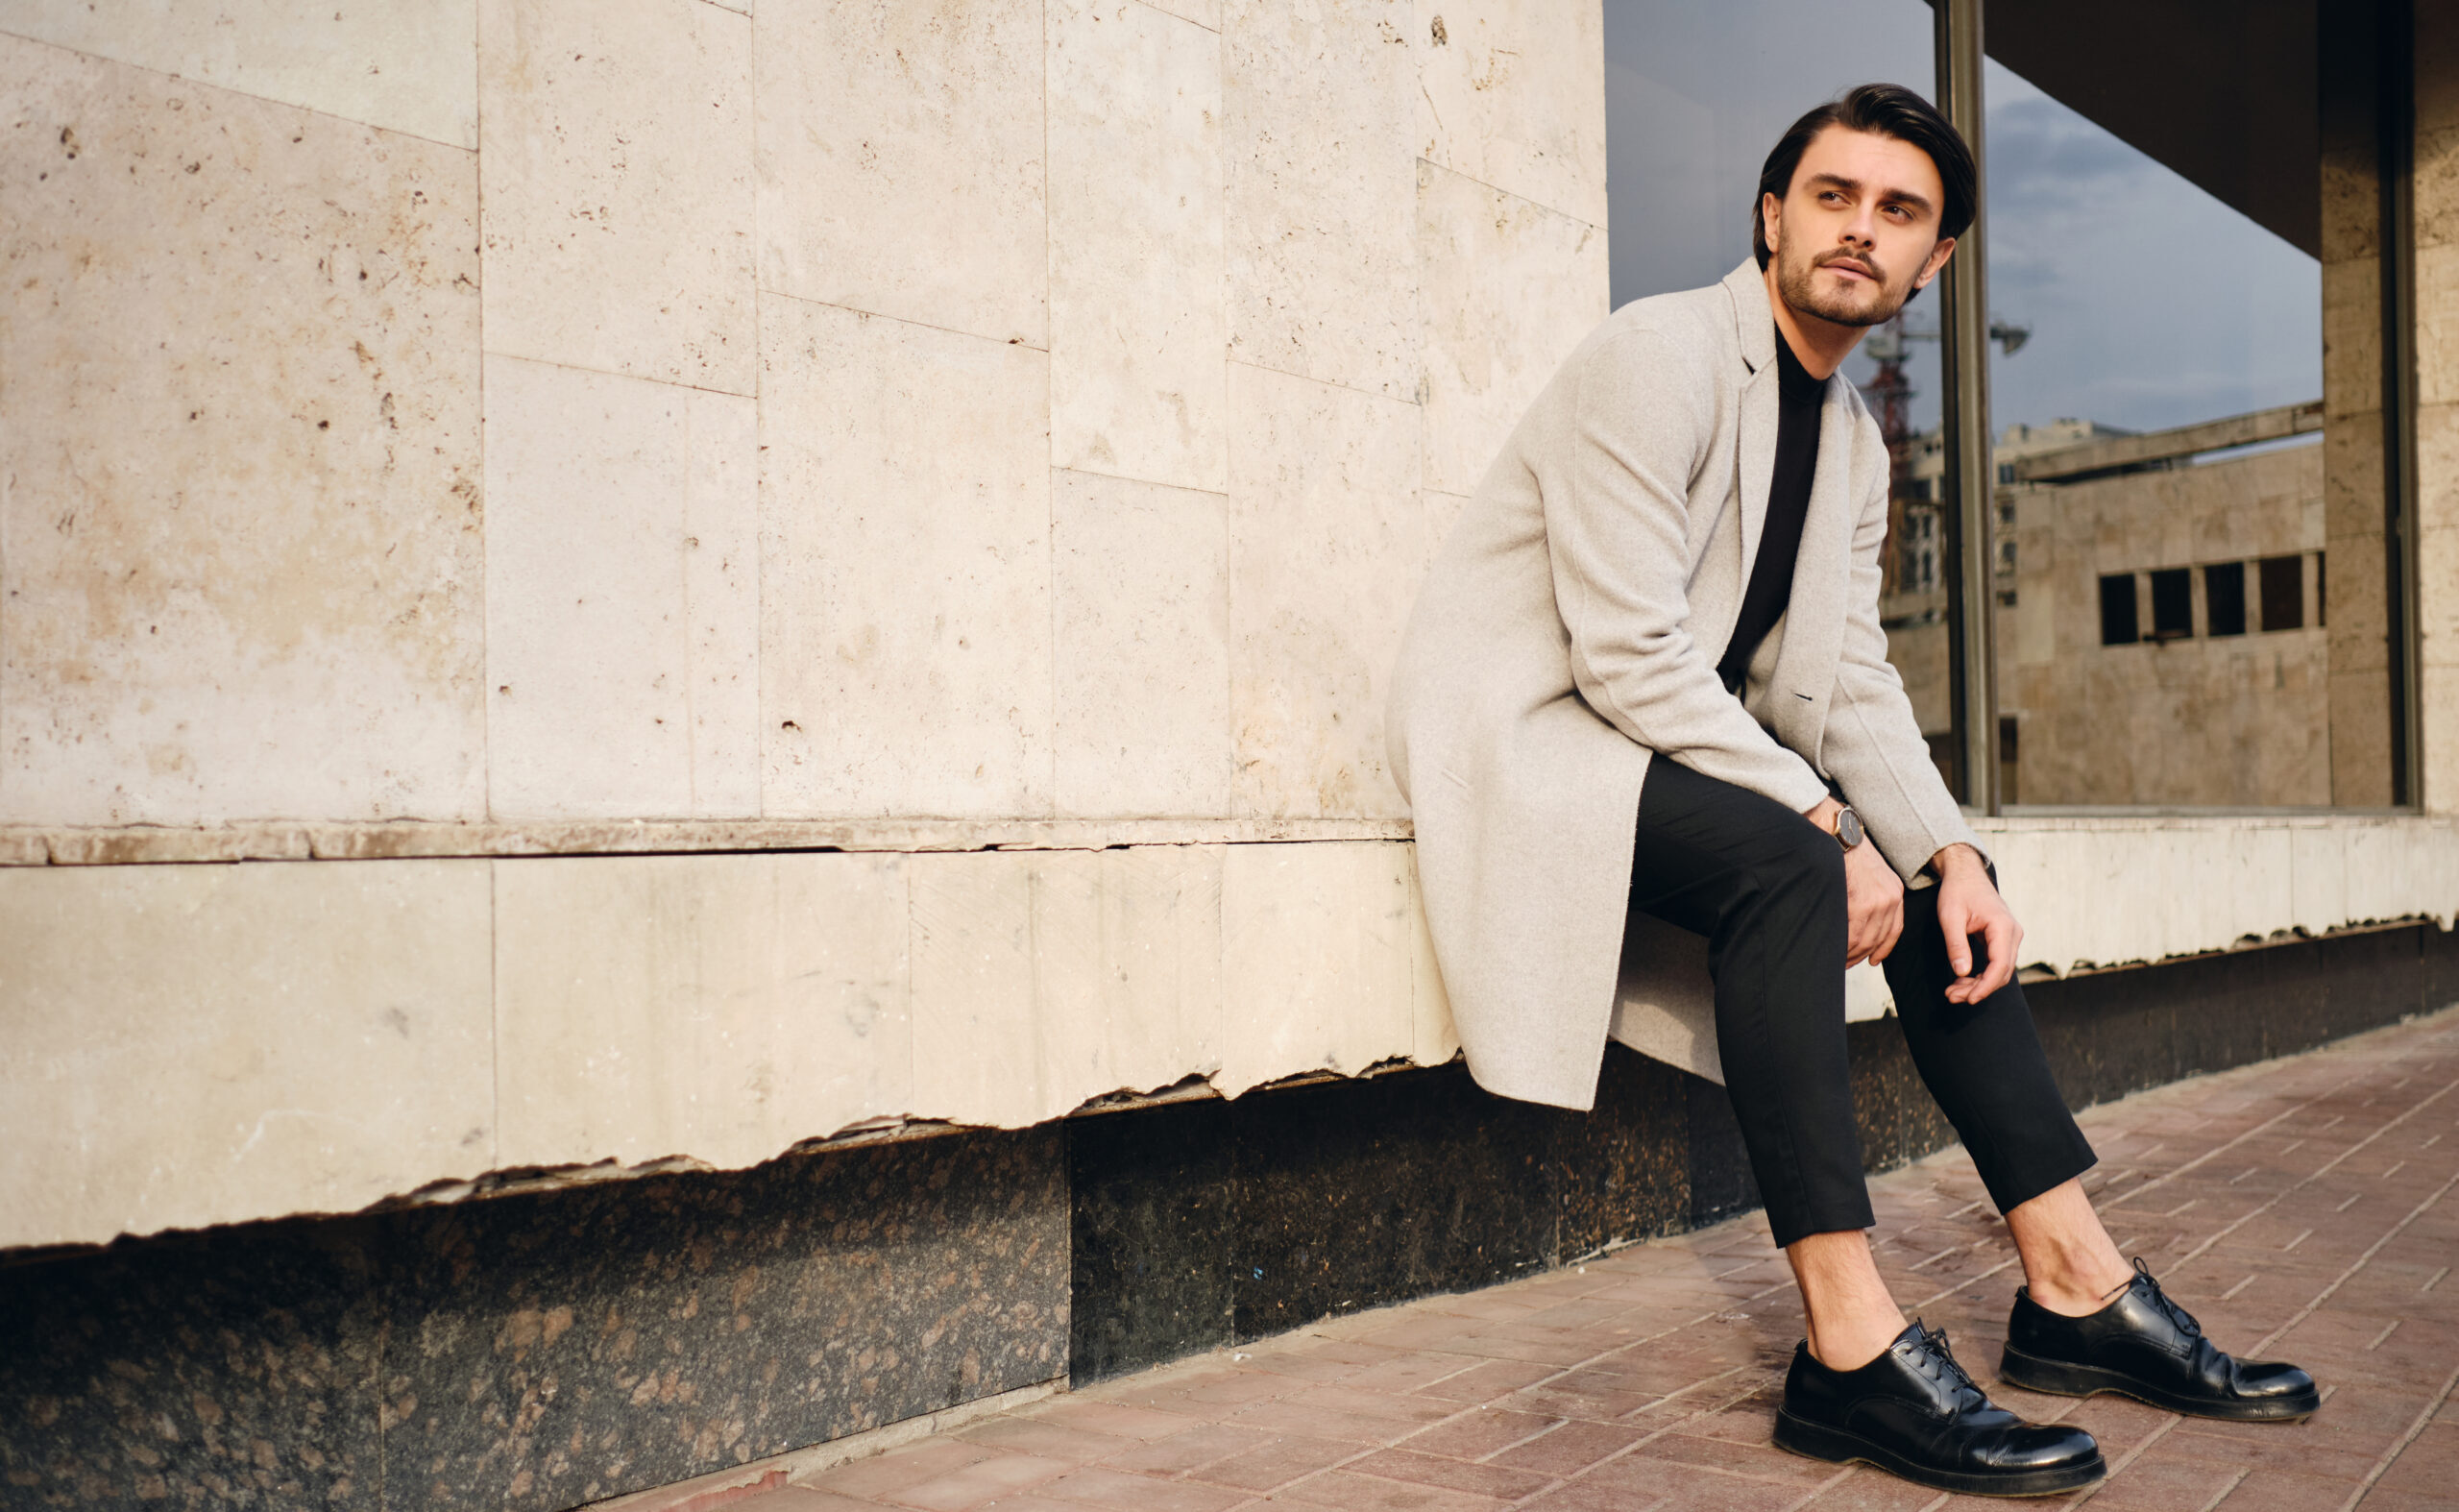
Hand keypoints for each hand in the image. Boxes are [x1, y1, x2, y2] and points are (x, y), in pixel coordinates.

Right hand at [1808, 798, 1901, 965]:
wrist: (1835, 829)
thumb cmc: (1845, 847)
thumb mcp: (1870, 871)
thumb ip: (1870, 894)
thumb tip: (1858, 918)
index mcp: (1893, 891)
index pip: (1893, 930)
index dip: (1881, 949)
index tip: (1872, 960)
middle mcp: (1888, 899)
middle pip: (1876, 940)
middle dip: (1859, 955)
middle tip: (1845, 962)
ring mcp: (1874, 902)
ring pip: (1861, 941)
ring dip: (1847, 954)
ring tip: (1835, 959)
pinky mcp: (1857, 903)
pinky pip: (1848, 934)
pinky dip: (1840, 946)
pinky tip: (1832, 950)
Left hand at [1933, 843, 2019, 1001]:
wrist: (1965, 874)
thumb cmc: (1957, 891)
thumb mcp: (1950, 917)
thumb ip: (1957, 944)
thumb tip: (1962, 973)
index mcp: (2003, 927)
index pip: (2000, 965)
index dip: (1985, 986)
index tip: (1968, 999)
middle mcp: (2012, 933)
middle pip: (2001, 972)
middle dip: (1978, 989)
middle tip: (1952, 997)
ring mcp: (2010, 937)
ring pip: (1999, 970)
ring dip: (1978, 984)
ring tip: (1953, 993)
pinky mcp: (2002, 939)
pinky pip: (1995, 963)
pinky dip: (1980, 975)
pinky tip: (1961, 982)